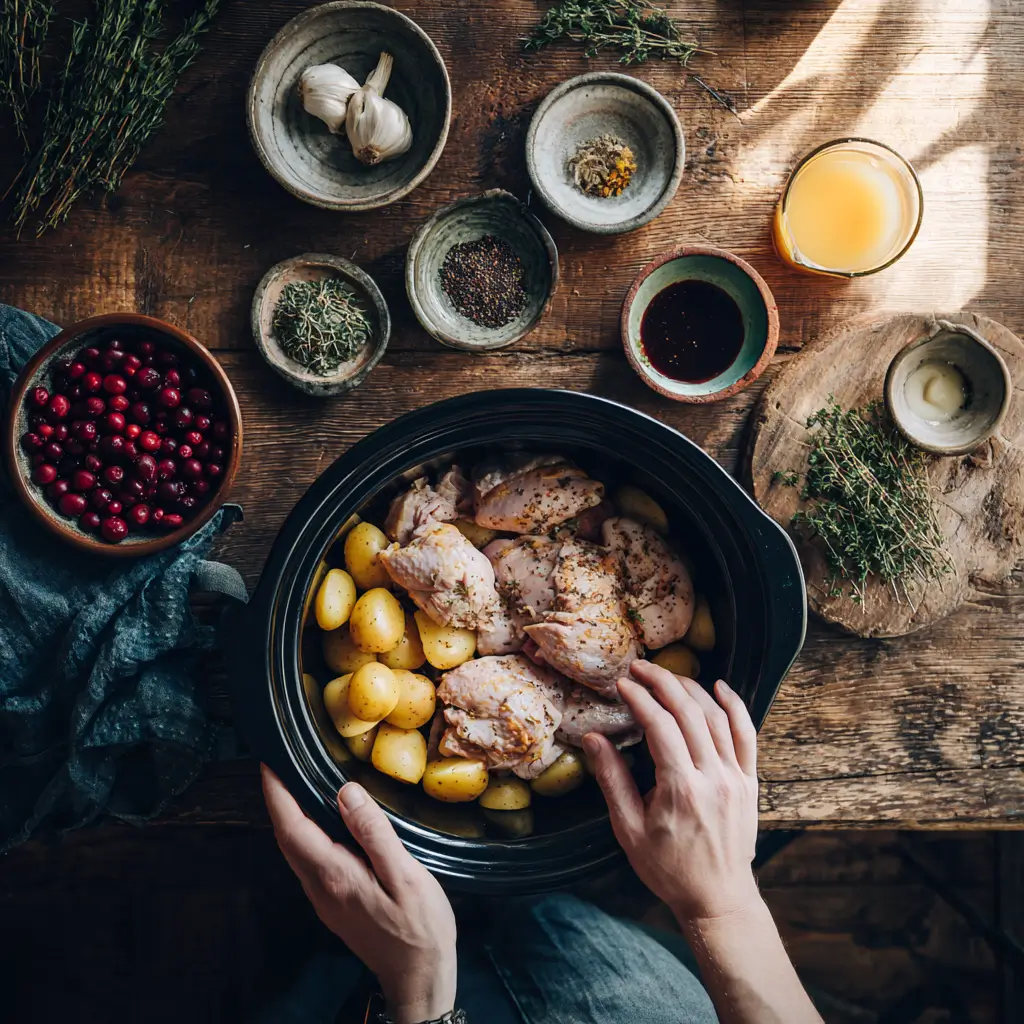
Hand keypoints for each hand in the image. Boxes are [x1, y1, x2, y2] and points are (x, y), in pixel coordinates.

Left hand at [261, 766, 456, 1023]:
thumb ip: (374, 833)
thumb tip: (347, 792)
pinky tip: (324, 821)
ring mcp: (324, 899)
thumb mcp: (405, 875)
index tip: (268, 762)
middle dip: (278, 800)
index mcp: (335, 875)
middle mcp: (320, 888)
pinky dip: (308, 833)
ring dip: (291, 816)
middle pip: (287, 838)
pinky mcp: (334, 904)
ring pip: (296, 850)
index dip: (276, 793)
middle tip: (280, 764)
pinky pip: (311, 860)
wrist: (419, 978)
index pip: (292, 827)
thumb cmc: (419, 928)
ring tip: (298, 784)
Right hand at [583, 661, 759, 923]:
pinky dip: (735, 706)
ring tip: (667, 675)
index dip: (640, 699)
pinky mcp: (749, 781)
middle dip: (662, 683)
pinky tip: (719, 687)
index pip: (660, 726)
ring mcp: (735, 777)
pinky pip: (746, 734)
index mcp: (681, 789)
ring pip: (716, 718)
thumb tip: (593, 738)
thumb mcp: (629, 828)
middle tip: (640, 668)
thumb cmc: (668, 868)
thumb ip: (612, 780)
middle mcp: (712, 777)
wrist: (717, 897)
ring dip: (691, 689)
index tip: (622, 684)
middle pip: (689, 713)